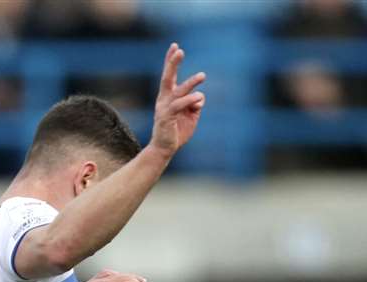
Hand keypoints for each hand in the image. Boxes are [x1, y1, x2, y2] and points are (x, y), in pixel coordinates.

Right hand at [147, 43, 206, 157]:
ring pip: (178, 90)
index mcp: (168, 97)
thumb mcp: (191, 115)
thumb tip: (200, 96)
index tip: (175, 46)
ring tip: (202, 75)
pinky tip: (199, 97)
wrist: (164, 149)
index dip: (170, 60)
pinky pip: (179, 105)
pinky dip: (190, 100)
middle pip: (167, 77)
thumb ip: (195, 104)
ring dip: (191, 82)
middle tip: (178, 50)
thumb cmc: (177, 131)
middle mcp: (164, 99)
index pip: (169, 75)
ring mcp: (164, 108)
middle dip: (172, 63)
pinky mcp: (167, 117)